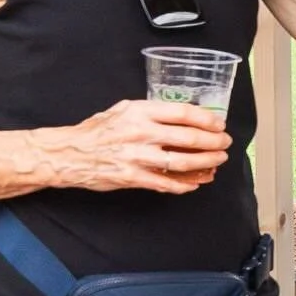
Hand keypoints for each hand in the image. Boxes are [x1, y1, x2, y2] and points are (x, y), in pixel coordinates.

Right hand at [57, 99, 231, 195]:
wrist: (70, 153)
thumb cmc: (98, 129)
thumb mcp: (124, 109)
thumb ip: (152, 112)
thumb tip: (183, 115)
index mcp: (141, 111)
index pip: (184, 113)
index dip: (207, 120)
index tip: (219, 124)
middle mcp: (141, 132)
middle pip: (189, 138)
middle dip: (213, 143)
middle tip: (224, 144)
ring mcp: (138, 157)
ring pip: (182, 162)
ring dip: (205, 164)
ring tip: (217, 162)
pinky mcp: (133, 178)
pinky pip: (166, 183)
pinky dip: (185, 185)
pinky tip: (195, 183)